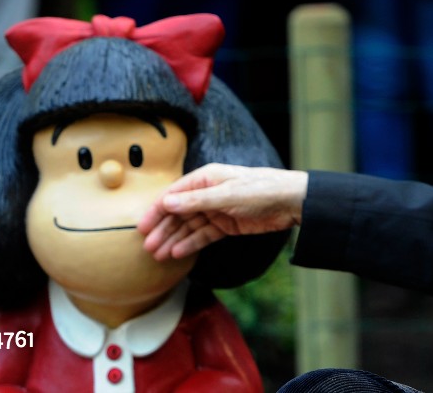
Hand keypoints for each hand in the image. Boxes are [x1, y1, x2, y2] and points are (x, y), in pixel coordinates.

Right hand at [138, 163, 307, 260]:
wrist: (290, 202)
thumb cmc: (260, 189)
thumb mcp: (226, 195)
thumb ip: (196, 201)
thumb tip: (166, 203)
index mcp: (206, 178)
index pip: (174, 195)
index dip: (157, 210)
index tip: (142, 226)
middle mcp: (208, 193)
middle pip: (179, 213)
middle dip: (163, 229)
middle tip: (147, 246)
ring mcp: (217, 210)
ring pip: (190, 226)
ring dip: (174, 239)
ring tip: (158, 255)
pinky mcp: (227, 224)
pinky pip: (204, 235)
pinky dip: (191, 244)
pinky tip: (178, 253)